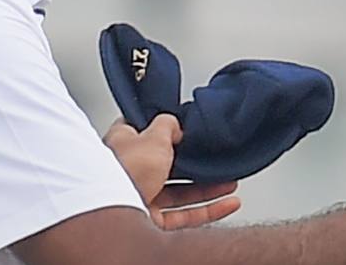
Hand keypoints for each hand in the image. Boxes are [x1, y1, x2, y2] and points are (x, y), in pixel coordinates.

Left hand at [104, 114, 241, 229]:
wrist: (114, 213)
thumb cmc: (124, 171)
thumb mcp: (153, 135)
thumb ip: (167, 124)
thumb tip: (176, 123)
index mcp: (122, 144)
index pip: (143, 130)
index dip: (164, 127)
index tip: (186, 129)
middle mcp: (129, 172)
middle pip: (166, 164)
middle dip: (194, 163)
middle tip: (214, 159)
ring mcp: (140, 198)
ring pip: (179, 192)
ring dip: (208, 188)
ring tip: (230, 182)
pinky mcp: (152, 222)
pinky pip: (185, 215)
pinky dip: (208, 210)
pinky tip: (227, 203)